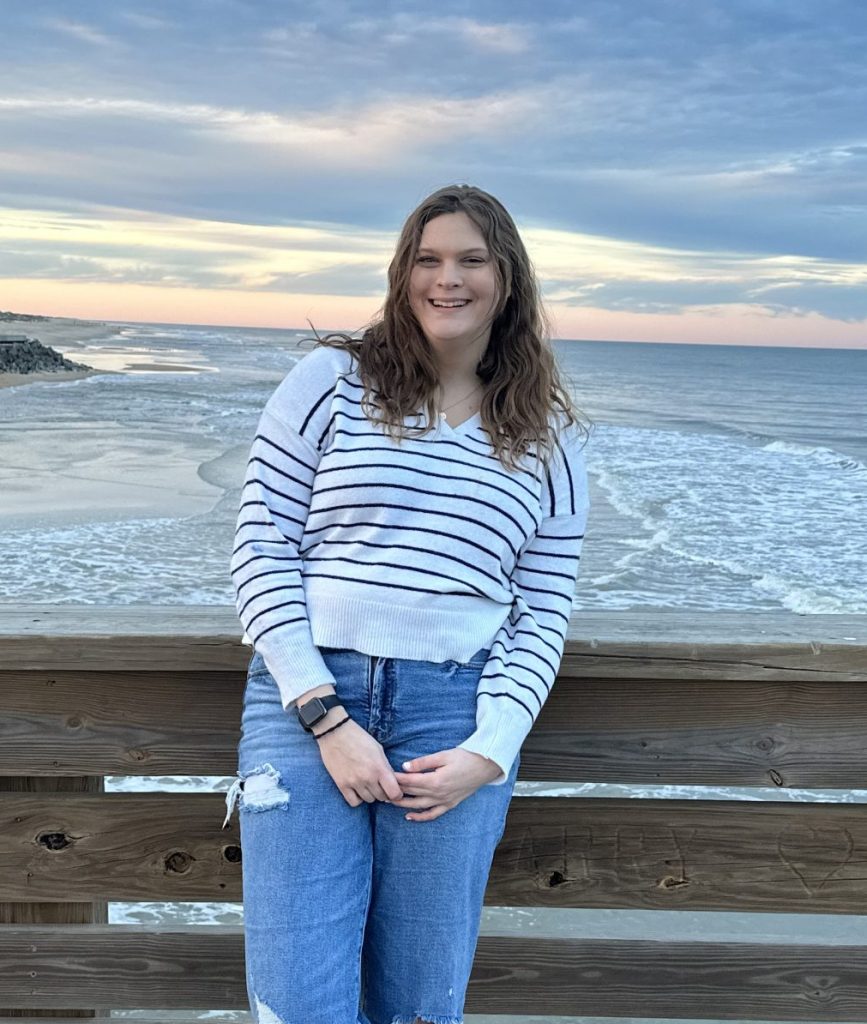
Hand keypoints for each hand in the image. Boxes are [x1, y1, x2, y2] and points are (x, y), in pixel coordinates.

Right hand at [316, 717, 403, 806]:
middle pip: (382, 798)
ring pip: (369, 800)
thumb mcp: (378, 749)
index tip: (395, 790)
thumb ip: (386, 767)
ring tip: (367, 783)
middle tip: (380, 784)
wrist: (335, 732)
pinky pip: (354, 802)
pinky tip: (358, 789)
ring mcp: (354, 782)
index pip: (394, 793)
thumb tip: (392, 782)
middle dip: (384, 792)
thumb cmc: (359, 738)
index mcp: (379, 768)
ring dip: (371, 794)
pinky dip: (358, 798)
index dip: (397, 794)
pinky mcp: (341, 785)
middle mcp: (368, 778)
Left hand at [388, 747, 503, 821]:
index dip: (396, 779)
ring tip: (390, 801)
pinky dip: (421, 817)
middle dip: (396, 791)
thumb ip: (423, 762)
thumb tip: (405, 767)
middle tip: (382, 789)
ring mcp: (444, 801)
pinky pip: (433, 814)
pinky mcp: (450, 804)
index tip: (385, 776)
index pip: (410, 781)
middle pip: (412, 794)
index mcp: (436, 780)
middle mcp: (439, 794)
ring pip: (419, 806)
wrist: (485, 766)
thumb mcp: (443, 755)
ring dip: (403, 805)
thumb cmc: (465, 757)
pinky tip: (410, 816)